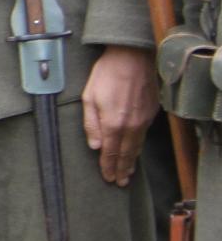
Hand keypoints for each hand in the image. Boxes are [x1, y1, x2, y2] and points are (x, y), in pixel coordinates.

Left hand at [83, 45, 156, 185]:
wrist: (132, 58)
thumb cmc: (106, 75)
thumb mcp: (89, 97)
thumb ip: (91, 124)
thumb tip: (95, 146)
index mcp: (113, 123)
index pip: (111, 152)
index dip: (108, 166)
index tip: (108, 178)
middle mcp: (131, 126)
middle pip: (126, 154)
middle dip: (122, 169)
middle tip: (120, 183)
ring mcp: (144, 120)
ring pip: (137, 147)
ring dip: (132, 161)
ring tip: (128, 173)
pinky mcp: (151, 113)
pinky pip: (144, 136)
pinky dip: (140, 147)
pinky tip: (136, 151)